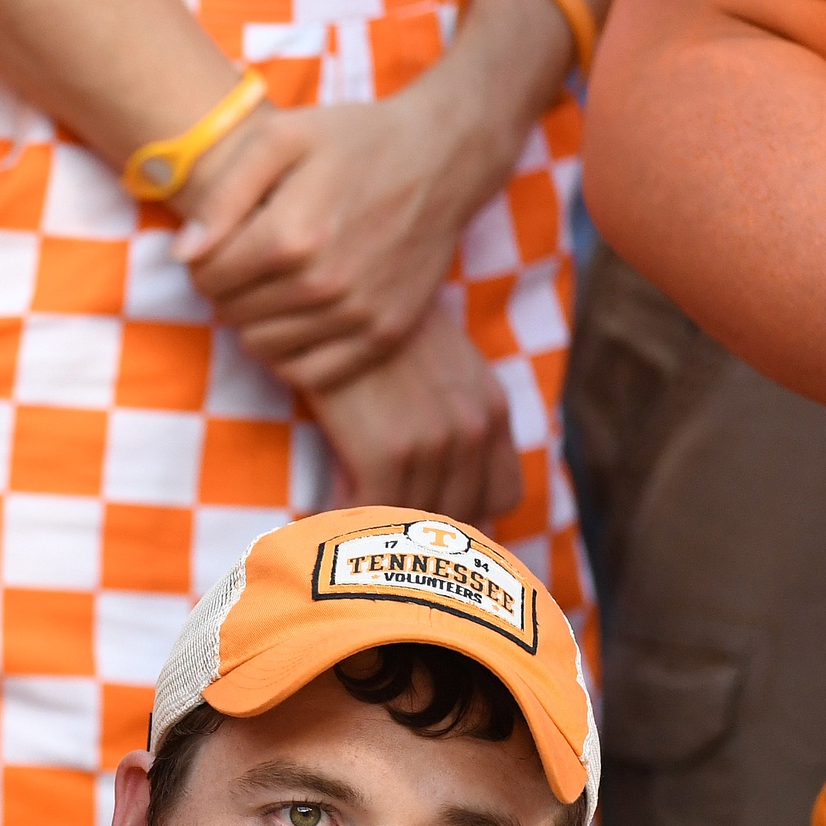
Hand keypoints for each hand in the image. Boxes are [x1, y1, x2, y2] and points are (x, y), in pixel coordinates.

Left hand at [174, 84, 526, 392]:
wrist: (444, 158)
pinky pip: (307, 374)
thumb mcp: (281, 138)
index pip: (207, 277)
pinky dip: (289, 352)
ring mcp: (357, 315)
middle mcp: (324, 283)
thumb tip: (183, 254)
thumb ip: (223, 195)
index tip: (224, 240)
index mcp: (292, 235)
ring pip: (261, 346)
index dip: (203, 259)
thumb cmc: (355, 140)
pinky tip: (295, 318)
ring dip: (254, 320)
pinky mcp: (383, 334)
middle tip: (248, 260)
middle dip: (226, 287)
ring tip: (272, 284)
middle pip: (230, 312)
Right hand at [304, 302, 523, 522]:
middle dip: (420, 535)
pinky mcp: (388, 451)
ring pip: (414, 522)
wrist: (339, 289)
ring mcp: (435, 442)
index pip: (502, 496)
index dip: (466, 516)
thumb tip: (429, 461)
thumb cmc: (375, 325)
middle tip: (378, 536)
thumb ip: (450, 409)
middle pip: (461, 519)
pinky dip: (346, 519)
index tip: (424, 519)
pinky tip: (323, 511)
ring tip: (346, 528)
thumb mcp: (437, 362)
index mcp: (493, 409)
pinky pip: (372, 513)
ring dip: (378, 531)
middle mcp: (474, 429)